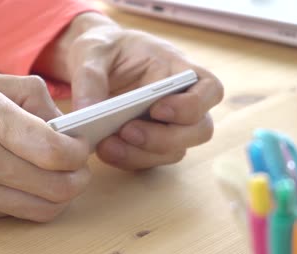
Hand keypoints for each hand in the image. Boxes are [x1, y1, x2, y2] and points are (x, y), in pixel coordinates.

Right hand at [0, 71, 90, 222]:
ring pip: (41, 211)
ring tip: (57, 177)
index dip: (79, 152)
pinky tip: (23, 183)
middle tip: (77, 166)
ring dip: (61, 196)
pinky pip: (13, 215)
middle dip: (79, 178)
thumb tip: (63, 123)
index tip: (80, 146)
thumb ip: (31, 95)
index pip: (54, 151)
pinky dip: (29, 202)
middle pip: (57, 189)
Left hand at [36, 13, 222, 169]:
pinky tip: (104, 149)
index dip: (192, 105)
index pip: (210, 90)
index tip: (157, 108)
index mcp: (179, 69)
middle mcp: (181, 101)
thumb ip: (90, 76)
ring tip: (106, 144)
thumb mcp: (92, 51)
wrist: (94, 65)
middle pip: (199, 130)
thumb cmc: (105, 50)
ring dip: (142, 153)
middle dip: (165, 138)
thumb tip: (86, 109)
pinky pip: (150, 160)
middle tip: (127, 131)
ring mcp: (168, 125)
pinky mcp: (150, 144)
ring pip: (175, 151)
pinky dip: (128, 159)